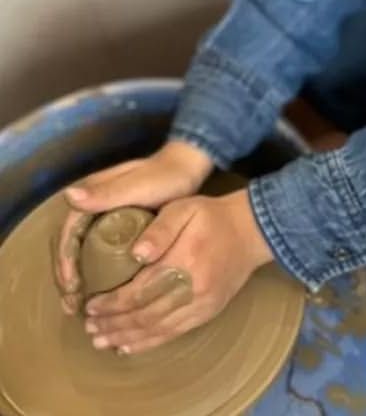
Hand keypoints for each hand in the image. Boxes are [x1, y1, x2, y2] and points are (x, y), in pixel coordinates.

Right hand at [54, 140, 213, 314]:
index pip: (68, 234)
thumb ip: (106, 193)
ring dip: (79, 281)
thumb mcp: (135, 186)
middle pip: (71, 248)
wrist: (187, 168)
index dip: (65, 263)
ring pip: (83, 254)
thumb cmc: (163, 175)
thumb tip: (69, 197)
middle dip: (68, 279)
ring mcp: (105, 219)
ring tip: (81, 309)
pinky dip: (96, 276)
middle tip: (74, 307)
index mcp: (91, 197)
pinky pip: (99, 255)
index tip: (72, 288)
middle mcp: (93, 209)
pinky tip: (102, 296)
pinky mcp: (119, 229)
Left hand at [82, 189, 274, 355]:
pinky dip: (149, 342)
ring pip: (157, 330)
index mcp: (184, 261)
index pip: (139, 291)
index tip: (90, 305)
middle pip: (144, 315)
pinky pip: (174, 334)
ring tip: (102, 341)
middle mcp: (192, 289)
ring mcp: (202, 305)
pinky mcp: (208, 312)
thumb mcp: (185, 208)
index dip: (112, 303)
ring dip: (126, 338)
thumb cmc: (213, 215)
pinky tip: (131, 345)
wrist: (252, 231)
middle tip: (90, 328)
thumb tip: (136, 253)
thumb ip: (160, 228)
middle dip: (113, 324)